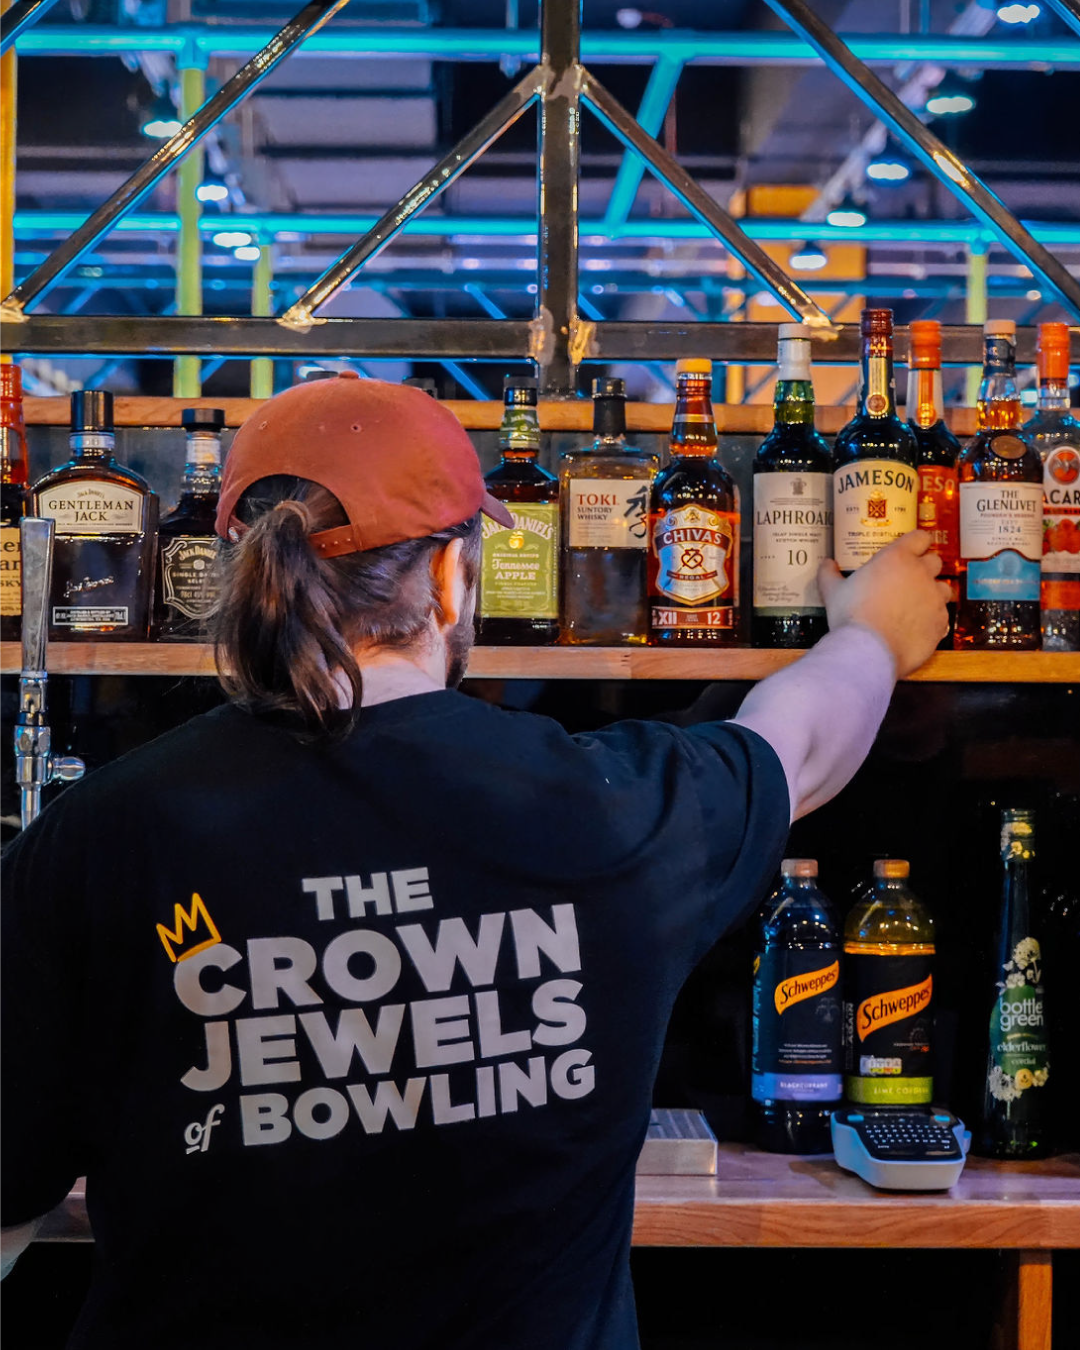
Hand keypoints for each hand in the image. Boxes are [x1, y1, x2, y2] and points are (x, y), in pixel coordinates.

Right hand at [817, 531, 951, 677]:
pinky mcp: (940, 622)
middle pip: (934, 561)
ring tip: (916, 604)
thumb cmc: (851, 616)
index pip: (919, 537)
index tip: (911, 549)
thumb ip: (830, 574)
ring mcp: (934, 598)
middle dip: (924, 567)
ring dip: (932, 593)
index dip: (916, 543)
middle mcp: (921, 573)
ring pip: (943, 588)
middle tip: (908, 579)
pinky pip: (942, 616)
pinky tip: (916, 627)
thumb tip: (826, 564)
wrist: (868, 650)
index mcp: (897, 558)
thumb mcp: (833, 591)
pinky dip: (932, 619)